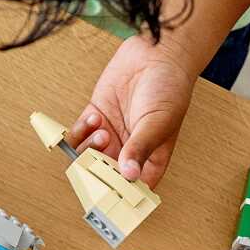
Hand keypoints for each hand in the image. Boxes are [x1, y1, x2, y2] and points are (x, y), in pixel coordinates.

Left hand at [67, 33, 197, 188]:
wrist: (157, 52)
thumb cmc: (169, 88)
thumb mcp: (158, 123)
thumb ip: (140, 148)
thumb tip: (129, 175)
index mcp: (150, 159)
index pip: (132, 189)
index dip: (118, 196)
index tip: (106, 195)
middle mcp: (128, 150)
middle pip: (104, 175)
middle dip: (97, 170)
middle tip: (96, 161)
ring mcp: (111, 134)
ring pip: (88, 157)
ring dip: (89, 149)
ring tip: (103, 131)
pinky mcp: (97, 117)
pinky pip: (79, 135)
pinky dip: (81, 131)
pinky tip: (94, 118)